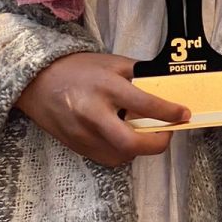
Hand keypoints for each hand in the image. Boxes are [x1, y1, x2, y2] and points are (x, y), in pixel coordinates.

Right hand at [15, 52, 190, 167]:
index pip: (145, 105)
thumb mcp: (112, 63)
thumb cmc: (78, 68)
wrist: (37, 81)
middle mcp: (94, 114)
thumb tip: (166, 87)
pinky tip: (124, 137)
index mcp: (106, 87)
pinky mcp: (76, 146)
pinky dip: (122, 152)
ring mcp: (83, 134)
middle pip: (131, 143)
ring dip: (140, 148)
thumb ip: (138, 75)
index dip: (169, 113)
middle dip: (158, 143)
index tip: (184, 114)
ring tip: (145, 132)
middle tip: (168, 133)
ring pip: (120, 155)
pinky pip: (106, 158)